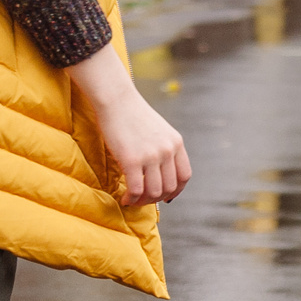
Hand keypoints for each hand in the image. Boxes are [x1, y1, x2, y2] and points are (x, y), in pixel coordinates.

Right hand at [63, 47, 191, 206]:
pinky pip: (136, 190)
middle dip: (156, 199)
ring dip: (143, 202)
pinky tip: (124, 198)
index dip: (176, 190)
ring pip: (154, 192)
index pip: (184, 176)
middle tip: (143, 199)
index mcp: (176, 142)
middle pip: (170, 188)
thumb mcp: (158, 130)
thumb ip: (163, 148)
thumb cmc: (132, 113)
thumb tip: (159, 174)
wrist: (116, 99)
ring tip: (132, 199)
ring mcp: (151, 156)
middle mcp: (167, 150)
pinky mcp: (132, 160)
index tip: (165, 196)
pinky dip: (131, 199)